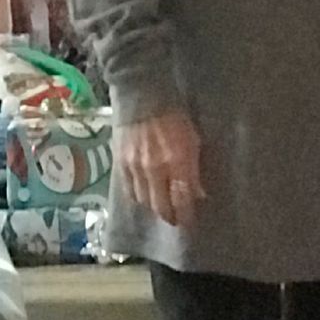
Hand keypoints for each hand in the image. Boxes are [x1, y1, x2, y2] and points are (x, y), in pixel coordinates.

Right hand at [118, 111, 205, 229]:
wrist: (143, 99)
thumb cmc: (175, 118)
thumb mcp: (193, 141)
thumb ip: (194, 169)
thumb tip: (198, 194)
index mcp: (177, 161)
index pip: (182, 199)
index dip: (186, 214)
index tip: (190, 221)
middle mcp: (156, 169)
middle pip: (161, 206)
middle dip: (171, 217)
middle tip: (176, 220)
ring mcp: (136, 168)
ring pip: (144, 202)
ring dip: (154, 208)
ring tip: (161, 208)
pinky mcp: (121, 165)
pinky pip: (129, 191)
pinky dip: (138, 199)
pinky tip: (145, 198)